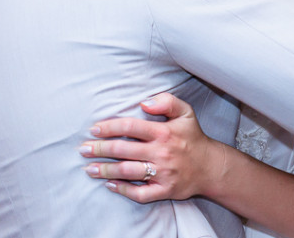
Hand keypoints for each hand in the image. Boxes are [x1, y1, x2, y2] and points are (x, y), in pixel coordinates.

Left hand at [79, 93, 221, 202]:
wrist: (211, 167)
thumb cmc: (192, 137)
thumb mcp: (185, 112)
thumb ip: (166, 101)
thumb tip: (143, 103)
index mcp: (163, 132)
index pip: (130, 127)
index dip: (109, 127)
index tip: (94, 130)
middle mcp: (161, 153)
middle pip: (124, 150)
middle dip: (100, 150)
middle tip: (83, 150)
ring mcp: (163, 173)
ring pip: (128, 172)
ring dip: (106, 171)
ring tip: (89, 169)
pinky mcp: (165, 190)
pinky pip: (141, 194)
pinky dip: (124, 190)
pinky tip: (110, 185)